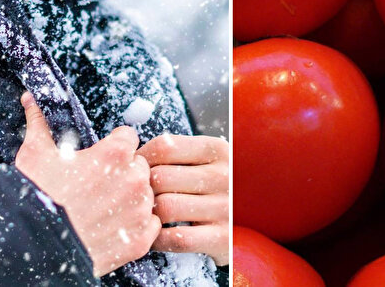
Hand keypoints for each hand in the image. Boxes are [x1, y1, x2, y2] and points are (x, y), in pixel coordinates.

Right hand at [14, 92, 160, 276]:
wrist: (32, 245)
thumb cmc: (35, 196)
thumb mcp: (34, 154)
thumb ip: (40, 122)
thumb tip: (31, 98)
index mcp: (114, 153)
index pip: (128, 137)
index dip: (114, 146)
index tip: (101, 157)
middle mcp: (134, 179)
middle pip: (140, 166)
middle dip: (124, 172)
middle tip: (100, 185)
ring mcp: (139, 210)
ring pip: (146, 195)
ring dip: (132, 199)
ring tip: (104, 209)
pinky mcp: (140, 240)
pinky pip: (150, 225)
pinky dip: (136, 226)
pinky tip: (114, 228)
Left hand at [136, 134, 229, 265]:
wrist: (255, 217)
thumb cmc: (217, 185)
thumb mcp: (209, 159)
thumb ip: (178, 152)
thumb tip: (129, 151)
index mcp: (217, 150)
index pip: (165, 146)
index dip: (140, 157)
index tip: (132, 168)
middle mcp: (224, 176)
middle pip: (160, 177)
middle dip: (141, 188)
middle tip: (133, 196)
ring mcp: (225, 207)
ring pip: (166, 207)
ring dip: (148, 214)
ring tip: (144, 215)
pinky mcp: (223, 238)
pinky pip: (176, 239)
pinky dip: (157, 239)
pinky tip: (155, 235)